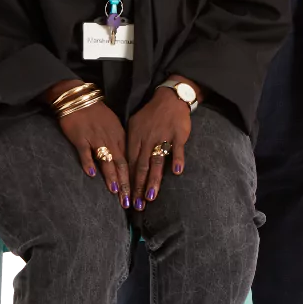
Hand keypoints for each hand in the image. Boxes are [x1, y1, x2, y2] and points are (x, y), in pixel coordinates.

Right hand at [53, 83, 130, 205]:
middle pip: (121, 165)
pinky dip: (88, 162)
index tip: (137, 195)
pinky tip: (92, 174)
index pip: (130, 162)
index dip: (134, 180)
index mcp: (120, 137)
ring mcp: (95, 138)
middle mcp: (110, 140)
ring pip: (106, 159)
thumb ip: (120, 144)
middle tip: (129, 202)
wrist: (79, 97)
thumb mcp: (114, 127)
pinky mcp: (80, 137)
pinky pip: (85, 151)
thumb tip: (125, 163)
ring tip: (115, 191)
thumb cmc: (97, 113)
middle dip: (126, 184)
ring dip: (111, 176)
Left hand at [127, 88, 191, 208]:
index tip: (126, 198)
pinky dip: (177, 160)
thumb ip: (131, 145)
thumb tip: (125, 165)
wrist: (169, 99)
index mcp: (135, 138)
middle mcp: (147, 139)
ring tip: (151, 196)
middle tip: (137, 204)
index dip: (128, 181)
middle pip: (141, 166)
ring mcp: (163, 137)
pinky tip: (176, 172)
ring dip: (154, 180)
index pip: (130, 163)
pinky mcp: (178, 134)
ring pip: (156, 161)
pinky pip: (177, 148)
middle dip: (138, 187)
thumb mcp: (135, 126)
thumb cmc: (151, 115)